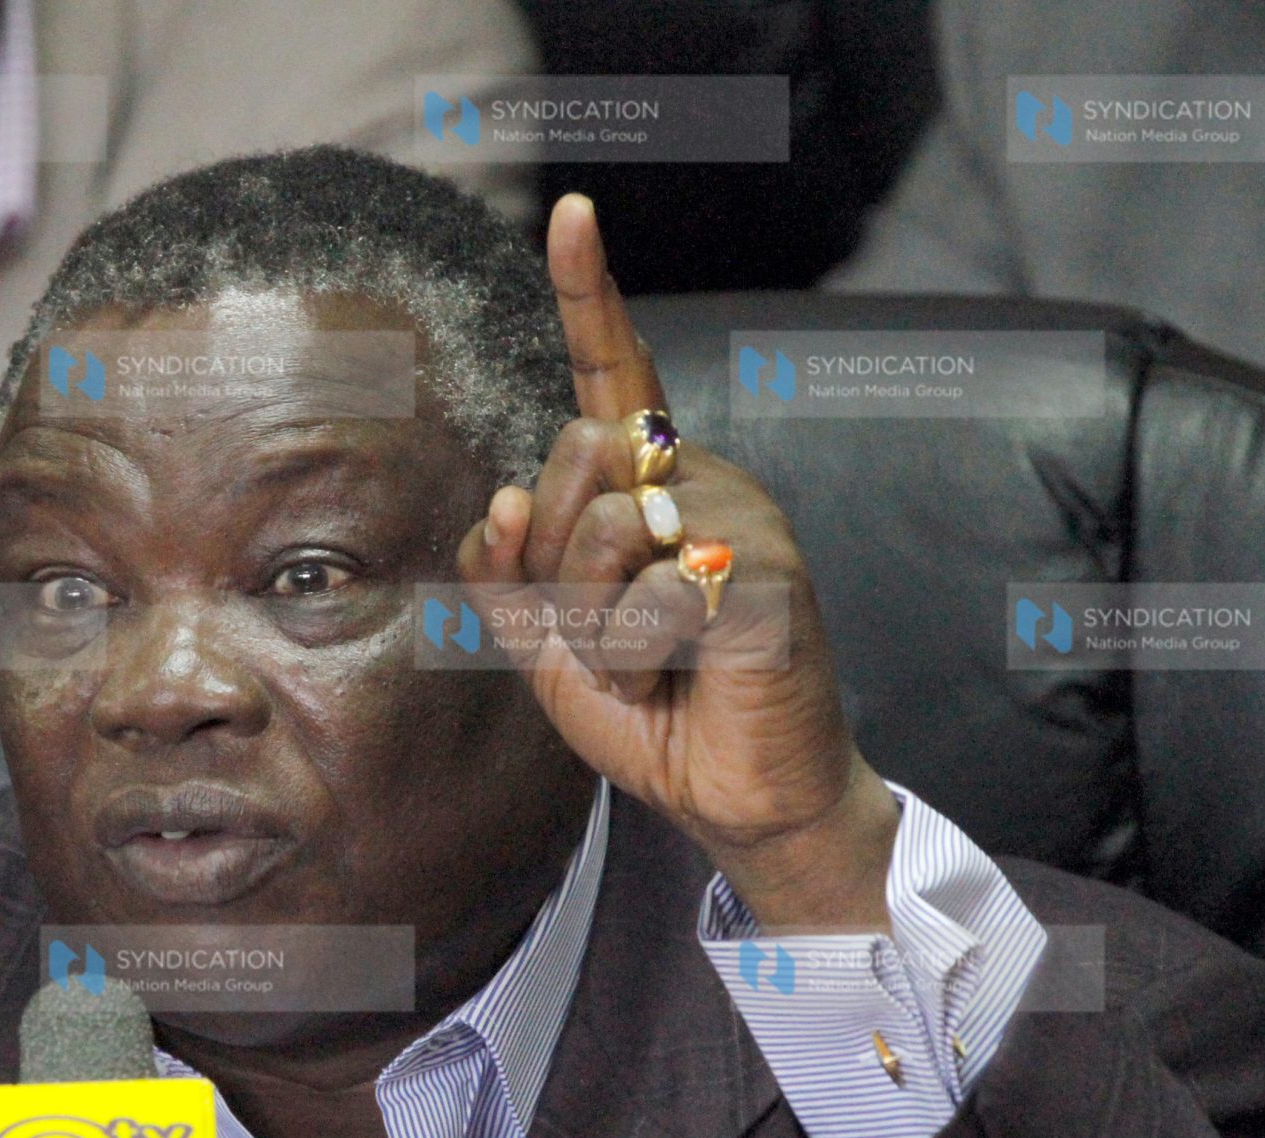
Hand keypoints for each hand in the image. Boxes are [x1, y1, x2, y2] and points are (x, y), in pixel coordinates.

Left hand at [456, 196, 896, 932]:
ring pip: (603, 526)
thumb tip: (499, 499)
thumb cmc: (652, 708)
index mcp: (653, 483)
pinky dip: (631, 659)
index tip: (570, 213)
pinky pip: (649, 596)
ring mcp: (743, 522)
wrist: (738, 796)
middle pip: (573, 454)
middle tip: (596, 632)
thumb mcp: (547, 641)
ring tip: (640, 664)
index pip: (616, 376)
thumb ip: (508, 570)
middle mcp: (703, 480)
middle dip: (550, 558)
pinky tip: (672, 681)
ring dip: (590, 621)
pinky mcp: (765, 578)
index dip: (589, 296)